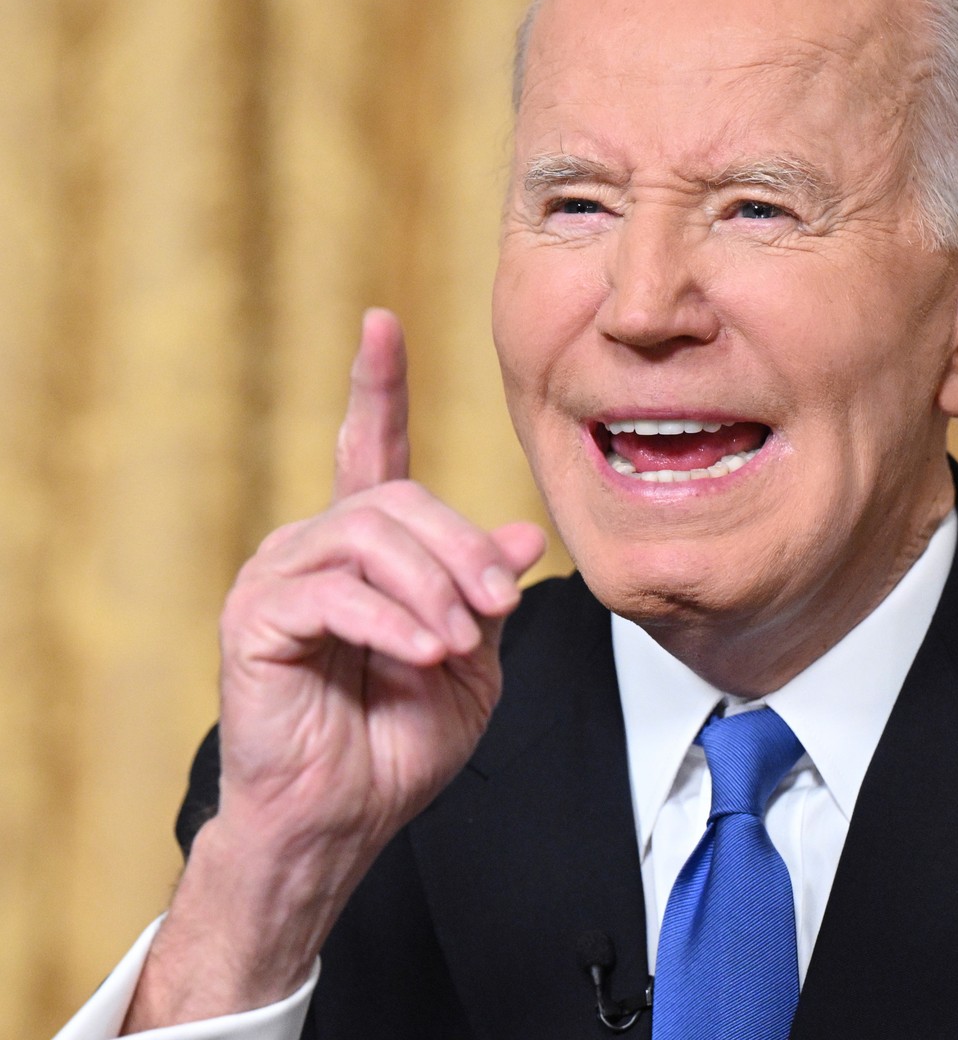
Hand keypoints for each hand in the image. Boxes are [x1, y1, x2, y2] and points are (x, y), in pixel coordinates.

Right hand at [214, 307, 542, 844]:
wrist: (346, 817)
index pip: (372, 447)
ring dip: (432, 588)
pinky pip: (335, 592)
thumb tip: (518, 535)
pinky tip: (421, 655)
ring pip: (370, 536)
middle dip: (461, 550)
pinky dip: (392, 622)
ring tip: (454, 646)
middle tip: (494, 607)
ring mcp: (278, 577)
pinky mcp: (257, 618)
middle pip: (399, 499)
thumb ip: (487, 593)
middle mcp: (316, 546)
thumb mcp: (473, 660)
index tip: (380, 322)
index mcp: (369, 548)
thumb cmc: (402, 741)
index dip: (377, 386)